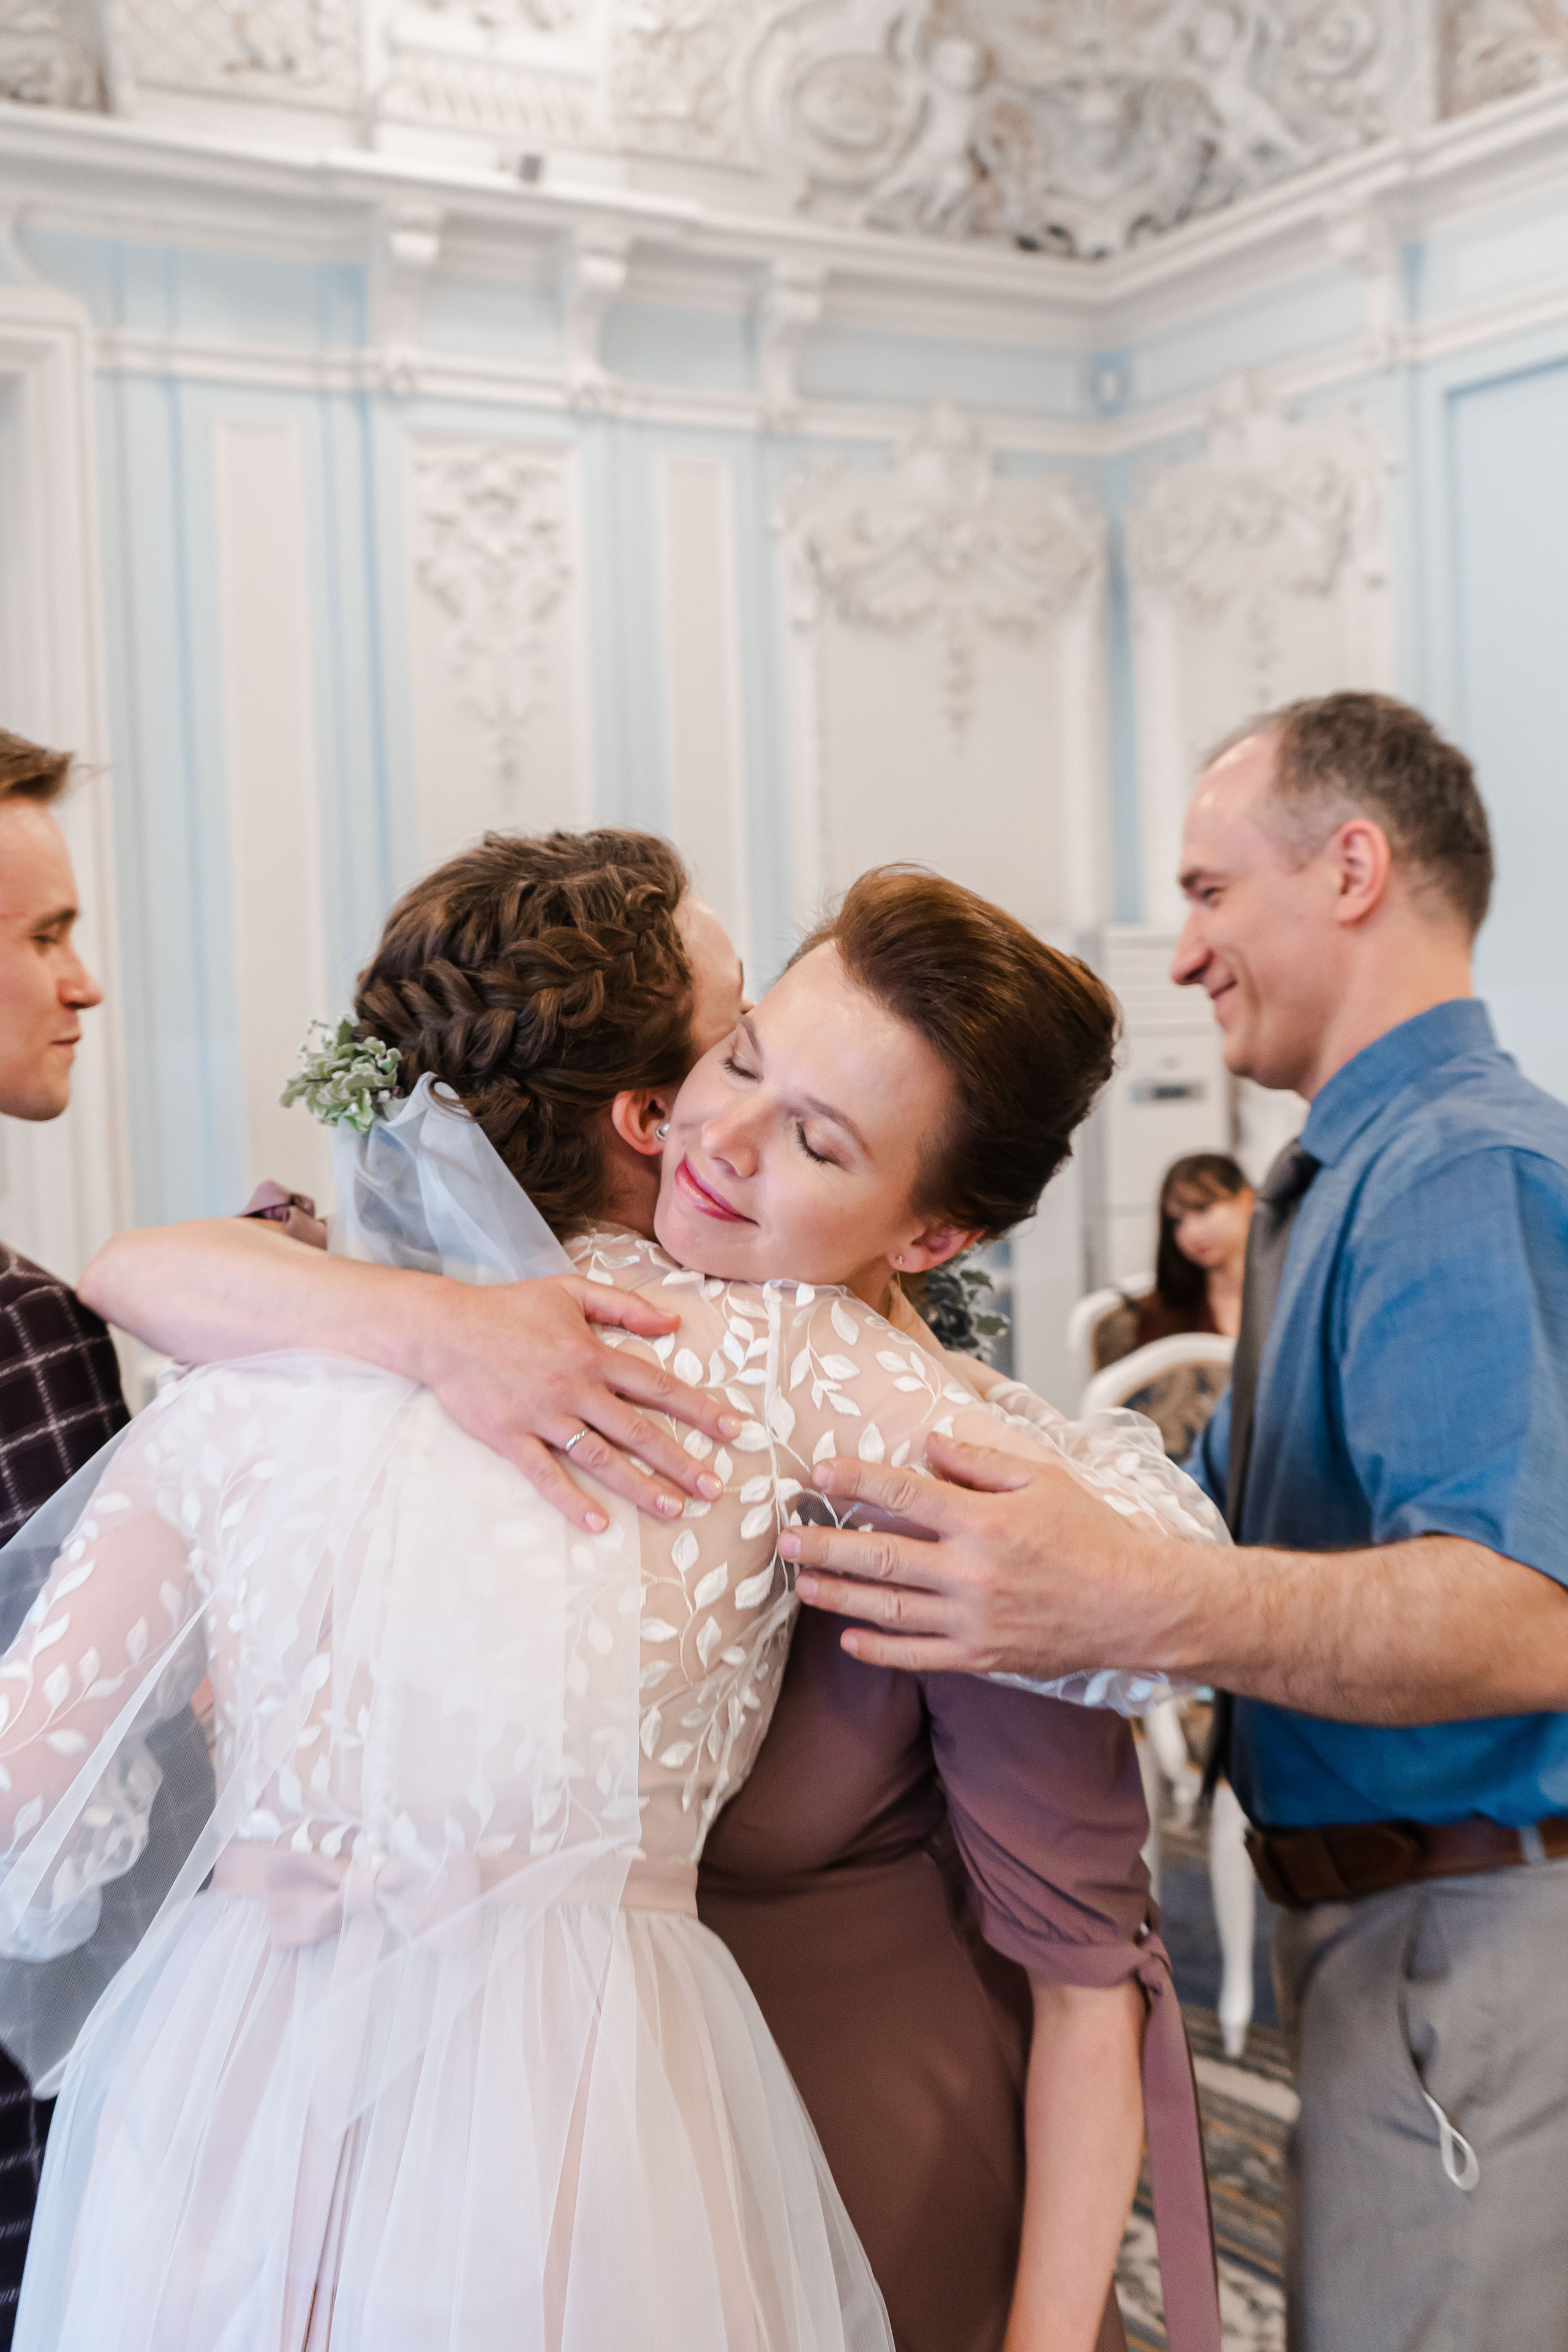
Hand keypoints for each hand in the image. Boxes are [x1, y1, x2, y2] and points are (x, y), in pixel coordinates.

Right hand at [414, 1275, 741, 1535]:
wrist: (443, 1327)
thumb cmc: (509, 1307)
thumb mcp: (569, 1292)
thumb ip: (623, 1306)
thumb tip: (672, 1322)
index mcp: (592, 1353)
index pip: (657, 1385)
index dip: (699, 1408)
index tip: (734, 1430)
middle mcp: (574, 1387)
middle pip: (638, 1430)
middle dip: (680, 1460)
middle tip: (714, 1488)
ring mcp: (542, 1415)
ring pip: (600, 1457)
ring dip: (639, 1486)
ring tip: (673, 1509)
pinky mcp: (510, 1437)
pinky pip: (545, 1474)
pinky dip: (571, 1499)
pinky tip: (599, 1523)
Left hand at [778, 1430, 1171, 1675]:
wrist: (1138, 1607)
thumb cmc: (1094, 1535)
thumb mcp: (1044, 1479)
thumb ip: (982, 1461)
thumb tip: (930, 1444)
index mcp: (985, 1521)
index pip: (904, 1495)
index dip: (856, 1482)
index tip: (819, 1474)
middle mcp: (972, 1572)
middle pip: (880, 1557)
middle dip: (825, 1547)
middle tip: (783, 1539)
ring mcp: (974, 1620)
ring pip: (888, 1609)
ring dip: (837, 1596)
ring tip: (800, 1584)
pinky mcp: (982, 1657)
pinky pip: (918, 1657)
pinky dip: (878, 1649)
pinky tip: (848, 1638)